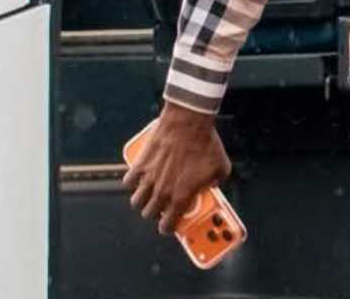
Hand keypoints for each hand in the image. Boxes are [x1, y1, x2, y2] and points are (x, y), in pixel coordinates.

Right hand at [123, 101, 231, 233]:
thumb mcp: (221, 168)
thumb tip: (215, 184)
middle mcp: (162, 191)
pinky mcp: (140, 164)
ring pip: (136, 201)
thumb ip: (217, 182)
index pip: (168, 224)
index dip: (168, 228)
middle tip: (161, 207)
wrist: (189, 122)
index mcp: (181, 197)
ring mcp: (149, 178)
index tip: (169, 225)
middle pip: (149, 214)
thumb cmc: (205, 144)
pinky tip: (139, 179)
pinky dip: (132, 183)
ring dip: (142, 201)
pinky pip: (128, 181)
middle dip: (155, 213)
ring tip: (148, 195)